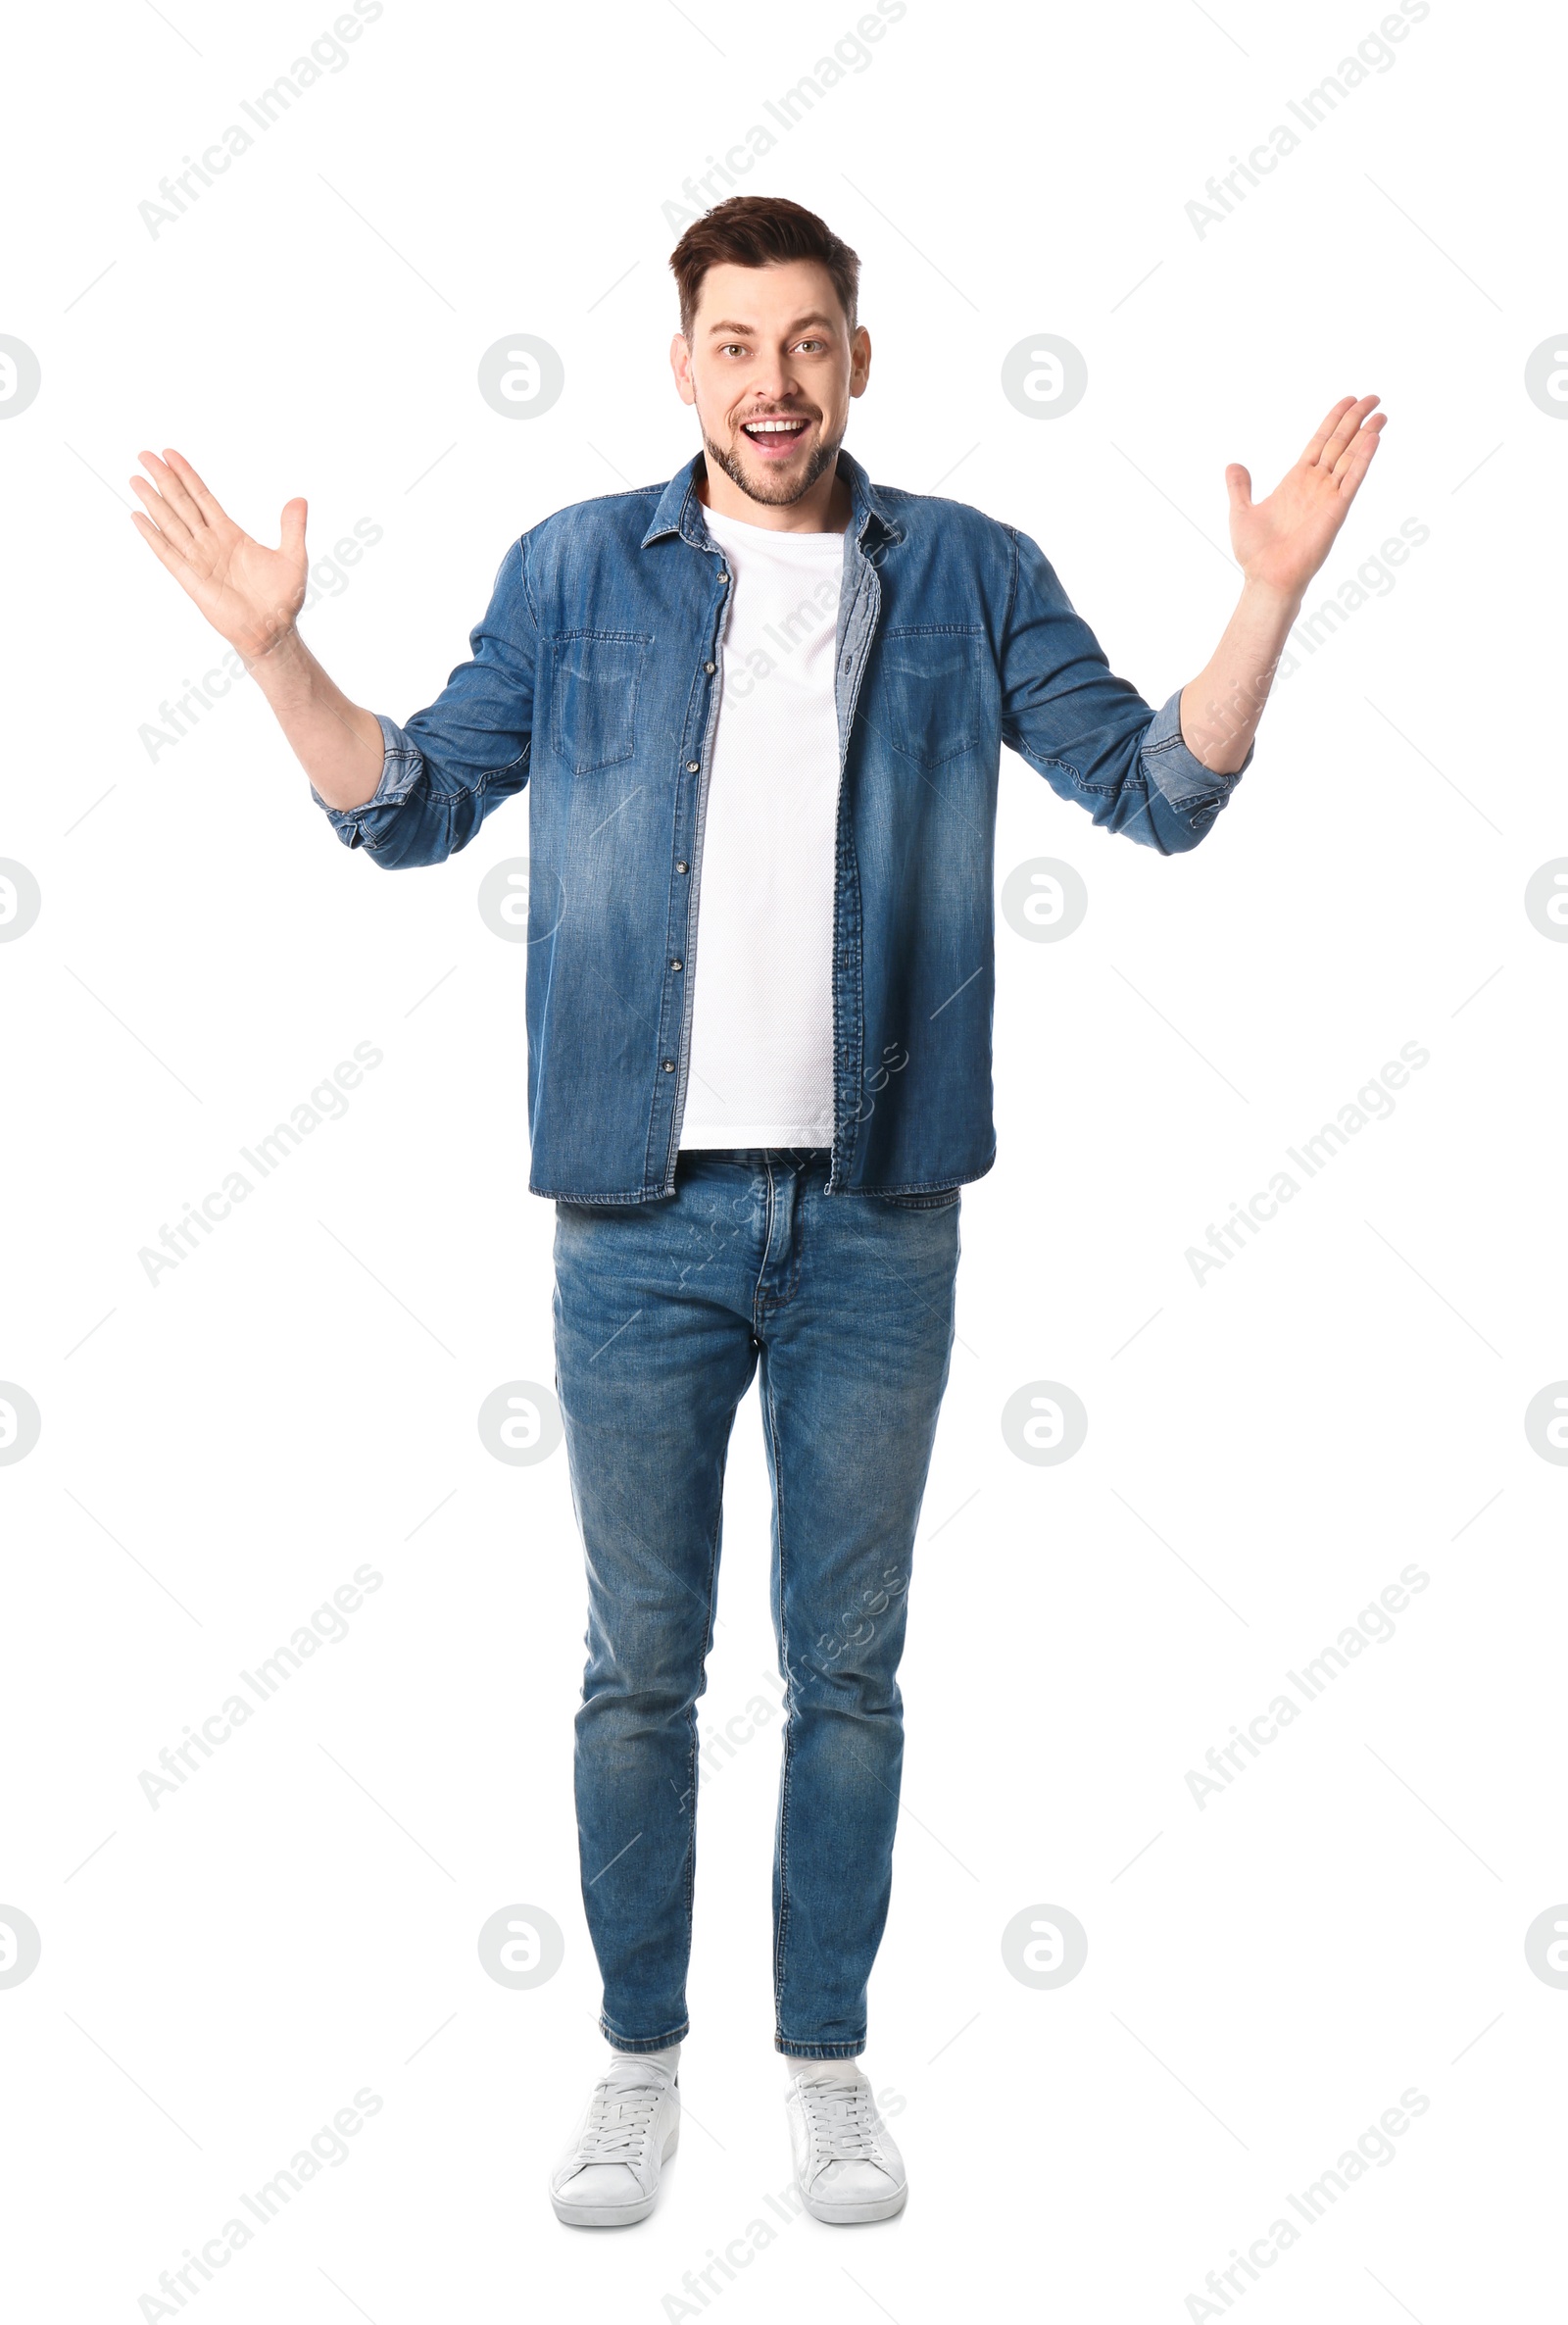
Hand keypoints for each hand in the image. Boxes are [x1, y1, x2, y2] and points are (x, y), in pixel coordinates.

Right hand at [129, 449, 308, 662]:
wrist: (274, 630)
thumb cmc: (282, 599)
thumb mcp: (293, 557)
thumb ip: (292, 528)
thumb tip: (299, 500)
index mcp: (230, 534)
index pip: (203, 497)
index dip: (187, 475)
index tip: (170, 454)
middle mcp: (210, 543)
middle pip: (181, 503)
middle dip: (164, 479)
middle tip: (144, 455)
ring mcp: (199, 560)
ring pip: (171, 523)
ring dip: (153, 501)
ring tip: (136, 479)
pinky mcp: (192, 580)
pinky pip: (168, 554)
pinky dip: (153, 536)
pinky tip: (138, 518)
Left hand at [1225, 395, 1386, 601]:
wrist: (1266, 578)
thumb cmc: (1255, 553)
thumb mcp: (1241, 511)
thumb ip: (1239, 487)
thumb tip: (1232, 465)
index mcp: (1297, 481)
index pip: (1320, 442)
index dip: (1334, 420)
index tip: (1348, 401)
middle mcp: (1316, 485)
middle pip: (1340, 443)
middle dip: (1356, 419)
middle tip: (1373, 397)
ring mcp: (1327, 496)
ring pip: (1351, 457)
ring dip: (1366, 434)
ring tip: (1381, 413)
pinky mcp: (1335, 509)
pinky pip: (1353, 479)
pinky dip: (1364, 458)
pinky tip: (1373, 439)